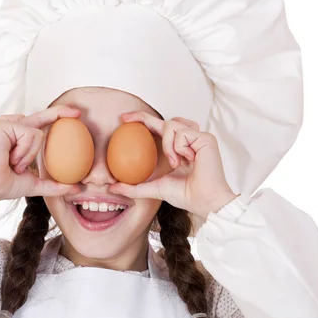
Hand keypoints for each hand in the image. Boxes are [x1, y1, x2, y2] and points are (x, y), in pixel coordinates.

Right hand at [0, 106, 81, 205]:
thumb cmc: (4, 184)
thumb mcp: (35, 184)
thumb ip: (55, 185)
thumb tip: (77, 189)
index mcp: (20, 138)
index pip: (41, 125)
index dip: (58, 118)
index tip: (76, 117)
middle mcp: (14, 128)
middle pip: (42, 116)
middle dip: (61, 112)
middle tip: (78, 114)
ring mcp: (9, 124)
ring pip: (38, 133)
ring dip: (30, 155)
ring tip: (14, 164)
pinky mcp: (5, 124)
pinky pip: (30, 134)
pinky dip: (24, 151)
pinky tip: (10, 159)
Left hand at [108, 111, 238, 219]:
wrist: (203, 201)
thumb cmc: (185, 195)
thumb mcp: (154, 188)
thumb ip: (134, 187)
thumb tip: (112, 188)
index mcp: (177, 148)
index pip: (159, 129)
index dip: (143, 120)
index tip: (124, 119)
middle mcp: (188, 140)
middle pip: (164, 120)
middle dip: (143, 117)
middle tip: (125, 119)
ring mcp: (197, 137)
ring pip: (172, 124)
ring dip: (168, 144)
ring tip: (175, 162)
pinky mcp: (205, 137)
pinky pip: (182, 133)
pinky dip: (180, 147)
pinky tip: (189, 160)